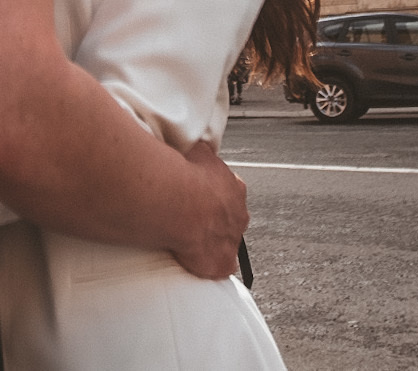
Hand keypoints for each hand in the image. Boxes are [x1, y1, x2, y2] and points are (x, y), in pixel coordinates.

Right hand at [167, 141, 248, 279]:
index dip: (215, 196)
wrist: (179, 201)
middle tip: (194, 218)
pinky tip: (197, 263)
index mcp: (235, 188)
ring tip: (192, 240)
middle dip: (216, 220)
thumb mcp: (198, 152)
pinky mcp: (221, 262)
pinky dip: (211, 266)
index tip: (201, 196)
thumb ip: (204, 154)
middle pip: (231, 219)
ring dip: (213, 243)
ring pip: (227, 244)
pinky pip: (220, 267)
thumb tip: (200, 149)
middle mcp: (238, 215)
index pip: (231, 193)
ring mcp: (232, 240)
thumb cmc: (186, 174)